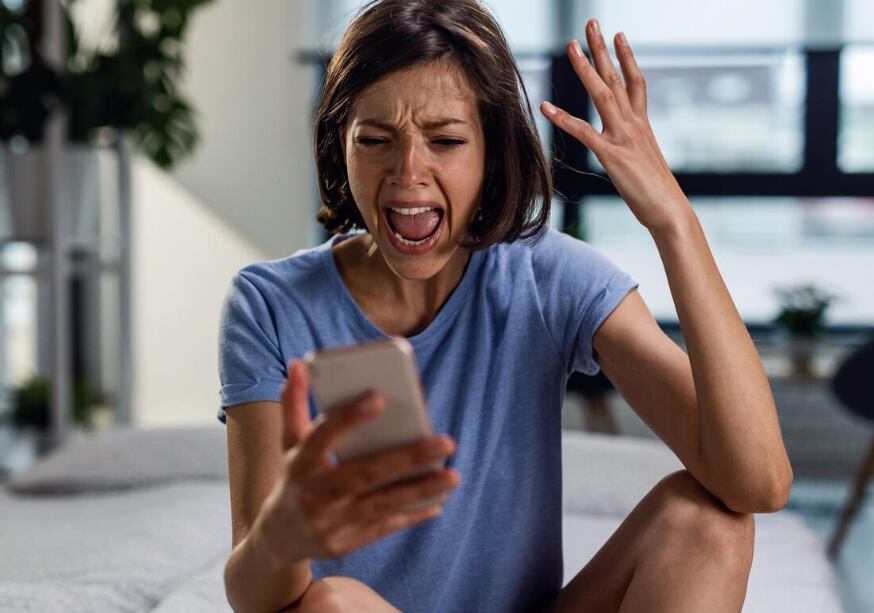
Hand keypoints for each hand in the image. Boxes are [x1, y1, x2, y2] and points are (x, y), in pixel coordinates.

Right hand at [255, 359, 459, 563]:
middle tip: (446, 442)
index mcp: (300, 462)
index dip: (348, 417)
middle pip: (364, 473)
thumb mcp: (289, 442)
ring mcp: (330, 522)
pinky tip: (437, 502)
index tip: (378, 397)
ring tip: (452, 475)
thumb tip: (299, 365)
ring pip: (381, 504)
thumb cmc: (295, 476)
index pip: (322, 436)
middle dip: (407, 459)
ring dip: (419, 489)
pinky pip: (384, 527)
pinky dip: (411, 514)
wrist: (278, 537)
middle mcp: (314, 493)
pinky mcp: (345, 543)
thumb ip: (294, 404)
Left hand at [540, 19, 693, 234]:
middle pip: (617, 78)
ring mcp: (623, 137)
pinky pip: (583, 131)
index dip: (627, 57)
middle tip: (592, 24)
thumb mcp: (644, 164)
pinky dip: (562, 118)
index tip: (619, 36)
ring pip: (602, 94)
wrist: (669, 211)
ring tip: (571, 46)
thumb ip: (634, 149)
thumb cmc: (657, 193)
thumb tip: (627, 150)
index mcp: (642, 125)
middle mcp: (634, 124)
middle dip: (603, 49)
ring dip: (585, 68)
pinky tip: (546, 107)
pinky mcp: (612, 155)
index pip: (636, 82)